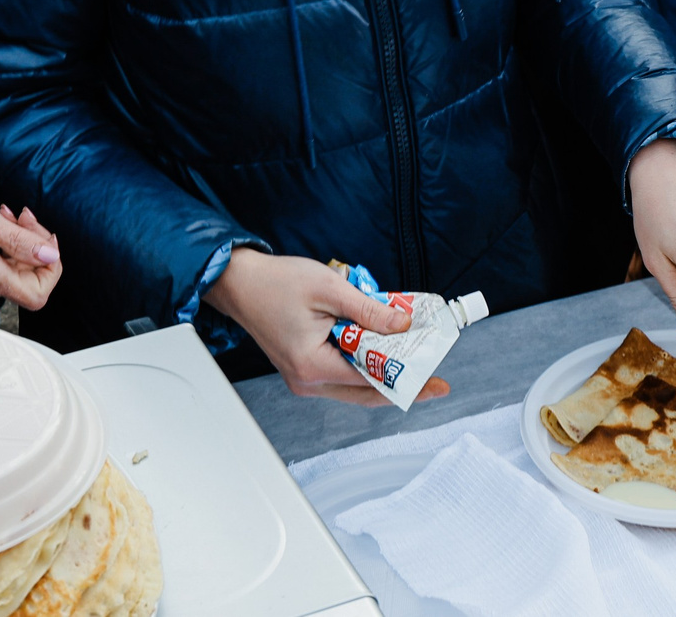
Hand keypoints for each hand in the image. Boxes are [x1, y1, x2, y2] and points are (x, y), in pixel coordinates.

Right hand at [0, 180, 61, 311]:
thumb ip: (19, 240)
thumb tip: (50, 255)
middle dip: (33, 244)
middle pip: (28, 279)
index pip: (37, 295)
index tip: (46, 242)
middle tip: (21, 216)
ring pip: (14, 270)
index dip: (50, 269)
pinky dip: (5, 247)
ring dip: (19, 241)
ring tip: (5, 215)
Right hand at [204, 250, 447, 407]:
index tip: (435, 379)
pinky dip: (365, 361)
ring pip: (356, 385)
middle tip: (435, 378)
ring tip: (414, 358)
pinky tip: (382, 346)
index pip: (372, 383)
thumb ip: (370, 311)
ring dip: (384, 370)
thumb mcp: (330, 289)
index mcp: (313, 367)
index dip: (408, 380)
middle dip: (403, 384)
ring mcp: (305, 378)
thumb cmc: (276, 283)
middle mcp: (308, 381)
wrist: (239, 282)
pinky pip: (343, 372)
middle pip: (367, 392)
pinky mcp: (304, 368)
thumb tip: (403, 328)